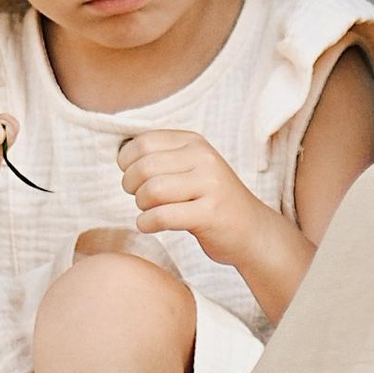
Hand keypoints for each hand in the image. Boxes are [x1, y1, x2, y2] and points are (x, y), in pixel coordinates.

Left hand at [116, 127, 271, 265]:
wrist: (252, 230)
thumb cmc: (211, 200)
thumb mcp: (192, 167)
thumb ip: (162, 157)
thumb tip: (121, 155)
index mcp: (195, 142)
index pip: (142, 143)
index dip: (127, 163)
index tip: (135, 179)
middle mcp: (204, 158)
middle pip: (143, 168)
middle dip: (132, 188)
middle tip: (142, 199)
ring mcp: (210, 185)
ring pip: (151, 191)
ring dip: (141, 207)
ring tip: (151, 212)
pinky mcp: (210, 213)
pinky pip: (162, 216)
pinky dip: (147, 224)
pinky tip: (152, 225)